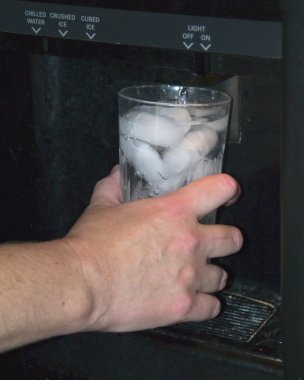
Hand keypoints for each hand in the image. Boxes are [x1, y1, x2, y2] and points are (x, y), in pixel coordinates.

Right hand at [65, 166, 242, 332]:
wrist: (82, 284)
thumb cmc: (91, 244)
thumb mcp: (102, 206)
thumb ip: (114, 187)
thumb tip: (117, 174)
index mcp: (175, 212)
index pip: (220, 189)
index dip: (227, 189)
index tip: (227, 194)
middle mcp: (191, 242)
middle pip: (233, 238)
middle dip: (226, 239)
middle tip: (212, 243)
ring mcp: (190, 276)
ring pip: (222, 275)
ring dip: (211, 274)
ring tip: (196, 276)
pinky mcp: (184, 305)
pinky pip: (211, 307)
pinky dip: (205, 304)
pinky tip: (193, 300)